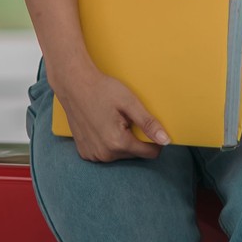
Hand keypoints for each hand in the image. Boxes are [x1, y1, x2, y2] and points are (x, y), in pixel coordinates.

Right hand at [53, 65, 169, 162]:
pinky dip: (109, 142)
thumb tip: (166, 141)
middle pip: (134, 153)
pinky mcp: (85, 152)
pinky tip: (104, 126)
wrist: (74, 85)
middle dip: (137, 138)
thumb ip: (148, 123)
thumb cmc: (103, 90)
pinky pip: (106, 152)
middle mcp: (104, 154)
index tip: (151, 125)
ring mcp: (92, 155)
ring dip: (123, 141)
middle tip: (128, 118)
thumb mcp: (130, 103)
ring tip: (115, 120)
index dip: (155, 140)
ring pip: (120, 154)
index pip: (149, 153)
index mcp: (117, 143)